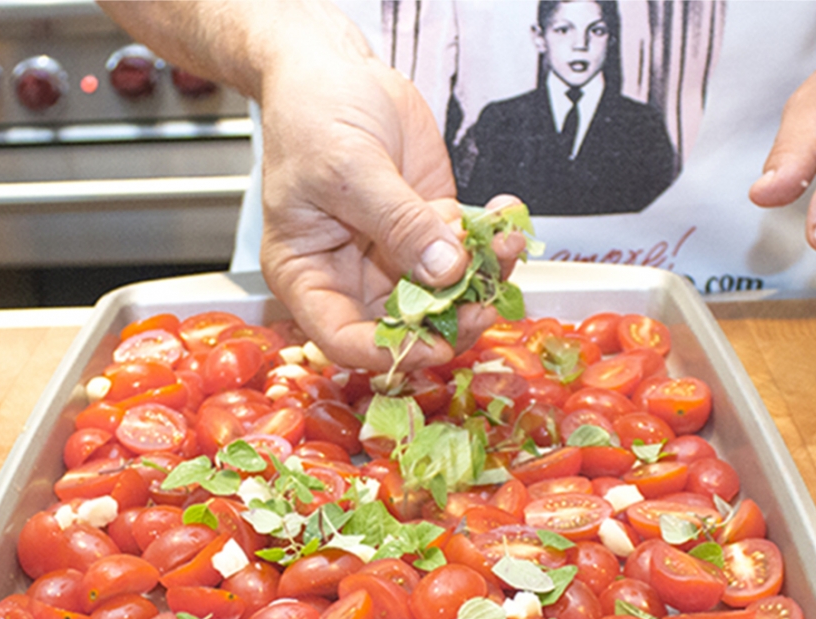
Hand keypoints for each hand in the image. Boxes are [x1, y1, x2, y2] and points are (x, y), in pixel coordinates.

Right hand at [258, 51, 526, 369]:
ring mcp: (394, 255)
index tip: (433, 345)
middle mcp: (351, 276)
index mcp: (308, 276)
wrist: (332, 70)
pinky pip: (466, 251)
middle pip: (404, 327)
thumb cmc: (312, 115)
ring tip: (506, 245)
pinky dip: (492, 241)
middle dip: (450, 320)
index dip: (391, 351)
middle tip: (484, 303)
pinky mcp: (429, 229)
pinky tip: (506, 218)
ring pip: (445, 294)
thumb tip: (444, 270)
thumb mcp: (348, 168)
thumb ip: (398, 222)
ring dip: (483, 278)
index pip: (345, 339)